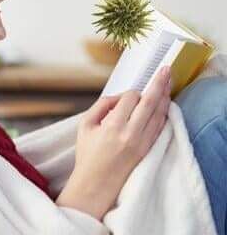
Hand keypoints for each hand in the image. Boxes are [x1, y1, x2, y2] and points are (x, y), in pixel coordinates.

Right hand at [55, 65, 172, 220]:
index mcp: (112, 126)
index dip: (129, 93)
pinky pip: (160, 126)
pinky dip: (164, 112)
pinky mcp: (148, 149)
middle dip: (158, 83)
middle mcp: (130, 133)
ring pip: (159, 113)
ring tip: (168, 81)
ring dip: (165, 96)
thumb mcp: (84, 126)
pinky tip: (166, 103)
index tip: (124, 96)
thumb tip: (117, 97)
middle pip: (150, 102)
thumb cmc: (88, 154)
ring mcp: (142, 142)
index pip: (129, 98)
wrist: (96, 183)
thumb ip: (100, 106)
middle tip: (166, 69)